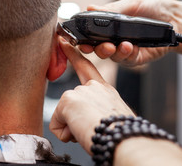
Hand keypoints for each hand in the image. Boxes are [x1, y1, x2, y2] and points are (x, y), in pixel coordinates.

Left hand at [49, 37, 134, 153]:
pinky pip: (57, 124)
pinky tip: (80, 132)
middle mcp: (93, 86)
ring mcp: (80, 90)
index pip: (87, 67)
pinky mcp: (69, 99)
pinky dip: (65, 133)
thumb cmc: (122, 135)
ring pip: (64, 115)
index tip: (62, 42)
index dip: (73, 55)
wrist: (124, 140)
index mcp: (105, 89)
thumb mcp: (112, 118)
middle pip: (70, 102)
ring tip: (91, 130)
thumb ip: (96, 111)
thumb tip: (81, 120)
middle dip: (74, 119)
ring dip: (73, 128)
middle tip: (93, 128)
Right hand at [79, 0, 181, 65]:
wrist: (175, 18)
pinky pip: (127, 61)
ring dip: (115, 53)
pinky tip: (132, 48)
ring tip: (123, 45)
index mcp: (109, 26)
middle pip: (98, 49)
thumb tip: (91, 7)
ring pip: (112, 57)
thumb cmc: (153, 8)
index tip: (82, 41)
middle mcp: (114, 39)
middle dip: (98, 49)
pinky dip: (128, 55)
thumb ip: (111, 9)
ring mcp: (124, 50)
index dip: (85, 40)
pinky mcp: (136, 58)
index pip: (92, 35)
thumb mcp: (131, 4)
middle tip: (104, 46)